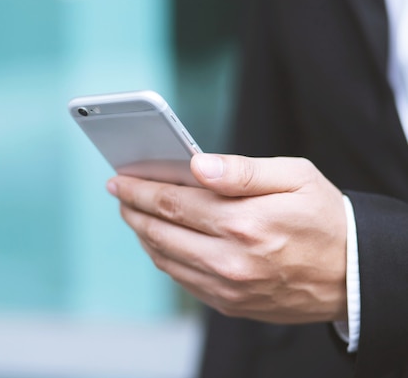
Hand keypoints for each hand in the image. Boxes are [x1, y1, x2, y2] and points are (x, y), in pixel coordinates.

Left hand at [107, 154, 347, 323]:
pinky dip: (163, 256)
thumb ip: (242, 171)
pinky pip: (181, 279)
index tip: (119, 178)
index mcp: (244, 222)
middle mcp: (230, 260)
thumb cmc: (324, 218)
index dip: (139, 188)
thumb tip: (198, 165)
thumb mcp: (294, 178)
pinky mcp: (229, 303)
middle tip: (119, 193)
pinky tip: (160, 239)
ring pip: (164, 258)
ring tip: (134, 213)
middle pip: (159, 231)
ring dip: (141, 233)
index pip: (172, 202)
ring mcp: (227, 287)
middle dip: (131, 209)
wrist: (352, 274)